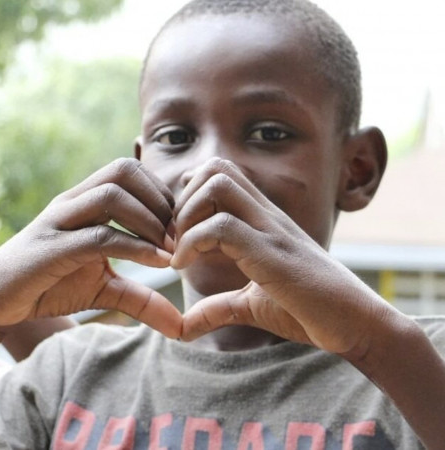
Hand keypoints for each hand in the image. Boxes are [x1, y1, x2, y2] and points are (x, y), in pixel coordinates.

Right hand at [0, 158, 182, 338]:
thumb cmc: (46, 286)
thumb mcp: (102, 290)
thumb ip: (141, 299)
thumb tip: (180, 326)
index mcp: (83, 202)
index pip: (130, 172)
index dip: (163, 195)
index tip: (181, 231)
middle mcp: (71, 203)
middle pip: (123, 170)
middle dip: (160, 200)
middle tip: (180, 238)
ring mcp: (58, 222)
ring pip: (112, 194)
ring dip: (150, 220)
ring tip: (170, 252)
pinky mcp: (50, 248)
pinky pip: (98, 235)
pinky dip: (135, 247)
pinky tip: (158, 264)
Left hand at [171, 158, 394, 355]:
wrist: (359, 325)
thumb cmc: (313, 312)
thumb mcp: (253, 305)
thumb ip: (219, 308)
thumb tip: (185, 327)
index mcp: (263, 220)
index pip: (222, 174)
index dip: (188, 197)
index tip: (177, 236)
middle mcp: (266, 216)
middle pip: (216, 167)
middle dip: (182, 199)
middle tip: (174, 241)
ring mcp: (271, 230)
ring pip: (217, 185)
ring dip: (186, 216)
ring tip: (180, 253)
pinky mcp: (272, 253)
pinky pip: (222, 225)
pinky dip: (193, 242)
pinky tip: (185, 267)